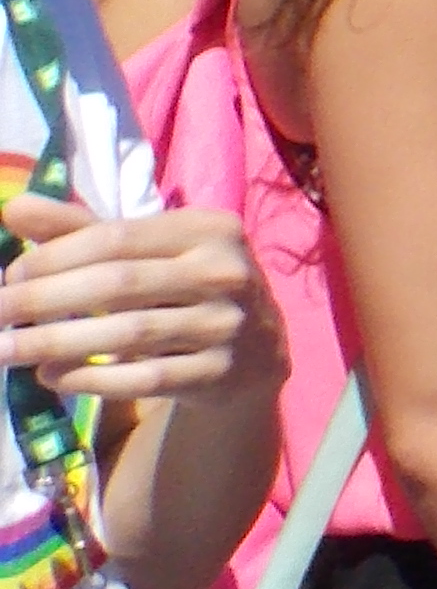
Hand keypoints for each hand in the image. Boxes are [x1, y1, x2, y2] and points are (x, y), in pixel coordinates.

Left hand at [0, 194, 275, 401]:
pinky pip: (147, 378)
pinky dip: (94, 379)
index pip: (116, 238)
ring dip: (57, 344)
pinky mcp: (219, 372)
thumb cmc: (185, 285)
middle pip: (119, 284)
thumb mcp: (148, 250)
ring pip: (129, 334)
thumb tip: (13, 208)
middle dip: (45, 301)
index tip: (8, 278)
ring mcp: (225, 324)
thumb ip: (80, 229)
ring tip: (5, 352)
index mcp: (207, 229)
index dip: (55, 257)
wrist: (259, 348)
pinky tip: (53, 378)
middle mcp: (224, 271)